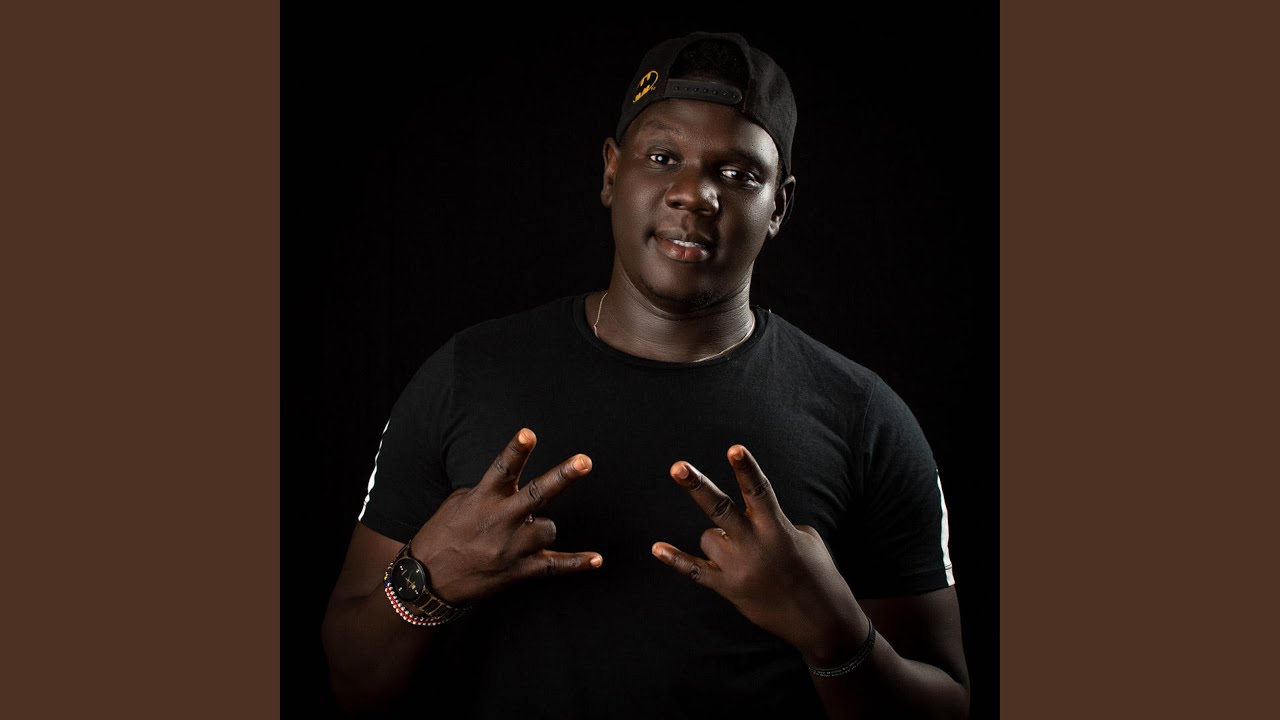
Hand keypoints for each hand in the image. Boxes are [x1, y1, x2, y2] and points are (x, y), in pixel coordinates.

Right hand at [409, 428, 601, 605]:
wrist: (426, 580)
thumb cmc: (442, 533)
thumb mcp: (459, 502)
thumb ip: (489, 490)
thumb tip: (512, 483)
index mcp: (483, 499)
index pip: (502, 469)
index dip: (516, 450)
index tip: (529, 433)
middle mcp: (500, 521)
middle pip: (537, 494)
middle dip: (563, 476)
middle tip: (584, 461)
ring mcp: (511, 548)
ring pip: (548, 528)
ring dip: (544, 527)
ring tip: (524, 533)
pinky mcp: (518, 571)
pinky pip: (555, 566)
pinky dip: (577, 563)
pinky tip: (597, 559)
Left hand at [651, 445, 865, 660]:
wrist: (820, 621)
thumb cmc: (818, 572)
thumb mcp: (805, 539)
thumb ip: (773, 523)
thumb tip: (746, 519)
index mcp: (778, 529)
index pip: (760, 492)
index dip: (747, 469)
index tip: (734, 448)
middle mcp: (755, 546)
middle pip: (720, 509)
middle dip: (698, 486)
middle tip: (677, 467)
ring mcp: (739, 569)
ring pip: (709, 537)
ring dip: (720, 539)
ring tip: (747, 555)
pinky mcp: (728, 589)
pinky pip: (695, 571)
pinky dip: (676, 560)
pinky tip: (656, 548)